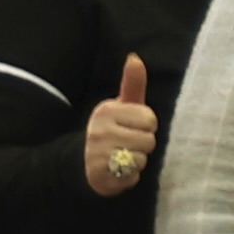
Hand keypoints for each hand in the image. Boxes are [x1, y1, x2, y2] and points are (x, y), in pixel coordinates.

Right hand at [83, 55, 159, 192]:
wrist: (83, 162)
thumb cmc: (112, 129)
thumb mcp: (122, 106)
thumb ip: (132, 84)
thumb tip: (135, 57)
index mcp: (107, 111)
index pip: (150, 120)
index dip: (146, 126)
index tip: (131, 126)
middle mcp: (99, 131)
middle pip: (149, 140)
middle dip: (143, 144)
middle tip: (126, 143)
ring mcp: (97, 154)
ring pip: (142, 159)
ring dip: (136, 161)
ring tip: (121, 157)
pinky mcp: (99, 175)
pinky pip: (132, 176)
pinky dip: (129, 176)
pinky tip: (118, 170)